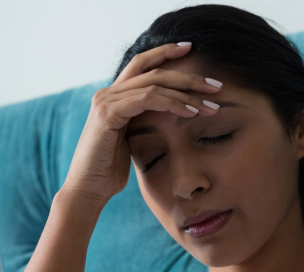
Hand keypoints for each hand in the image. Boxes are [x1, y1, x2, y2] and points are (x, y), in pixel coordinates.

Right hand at [63, 42, 221, 206]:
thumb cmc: (109, 171)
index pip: (142, 65)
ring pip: (154, 84)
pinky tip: (191, 113)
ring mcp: (106, 101)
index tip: (192, 50)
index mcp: (113, 97)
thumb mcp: (130, 141)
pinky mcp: (108, 113)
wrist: (88, 189)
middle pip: (153, 71)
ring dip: (187, 93)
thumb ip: (142, 123)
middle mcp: (107, 93)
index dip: (166, 54)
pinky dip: (172, 104)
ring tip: (211, 104)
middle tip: (216, 85)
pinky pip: (147, 99)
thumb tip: (166, 117)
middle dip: (188, 75)